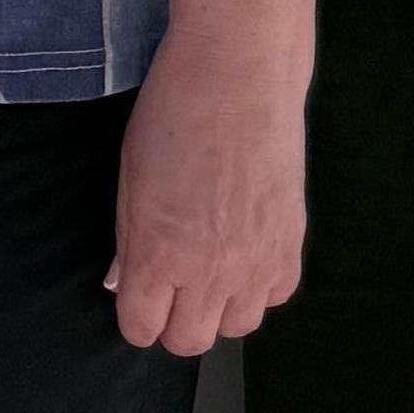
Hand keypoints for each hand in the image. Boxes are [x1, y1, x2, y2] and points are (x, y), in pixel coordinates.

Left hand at [109, 17, 309, 355]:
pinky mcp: (291, 248)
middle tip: (172, 279)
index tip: (138, 292)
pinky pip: (273, 296)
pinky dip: (259, 282)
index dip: (136, 313)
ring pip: (235, 327)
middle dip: (173, 318)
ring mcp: (255, 264)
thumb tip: (122, 280)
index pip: (141, 329)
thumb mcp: (131, 172)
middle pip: (188, 342)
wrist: (239, 70)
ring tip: (212, 260)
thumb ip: (128, 237)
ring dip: (219, 304)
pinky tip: (247, 245)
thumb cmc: (172, 108)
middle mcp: (208, 272)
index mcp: (157, 253)